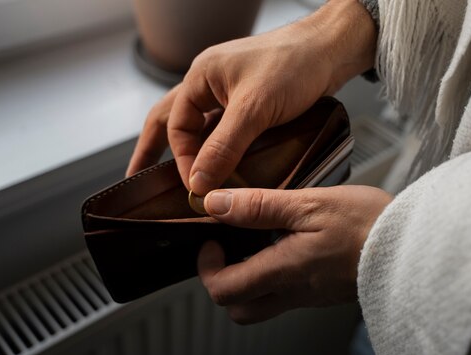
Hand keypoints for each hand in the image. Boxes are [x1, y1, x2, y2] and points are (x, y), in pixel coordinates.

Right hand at [127, 0, 376, 195]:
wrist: (330, 50)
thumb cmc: (294, 64)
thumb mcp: (254, 109)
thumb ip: (224, 146)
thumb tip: (199, 180)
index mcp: (201, 77)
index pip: (176, 128)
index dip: (183, 161)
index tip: (196, 187)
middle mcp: (210, 84)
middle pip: (171, 121)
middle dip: (153, 149)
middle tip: (139, 178)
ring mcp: (229, 93)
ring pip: (198, 126)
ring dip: (187, 150)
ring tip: (176, 176)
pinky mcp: (250, 103)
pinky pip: (223, 129)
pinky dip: (216, 148)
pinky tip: (219, 165)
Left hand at [196, 185, 391, 323]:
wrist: (416, 245)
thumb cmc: (367, 222)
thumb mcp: (310, 204)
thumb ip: (260, 206)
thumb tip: (214, 204)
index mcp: (285, 271)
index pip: (225, 290)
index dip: (207, 268)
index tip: (212, 239)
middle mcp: (295, 292)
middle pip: (240, 309)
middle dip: (223, 280)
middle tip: (228, 246)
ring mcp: (311, 296)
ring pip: (262, 304)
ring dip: (249, 278)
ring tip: (257, 240)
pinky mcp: (325, 292)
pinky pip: (288, 294)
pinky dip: (274, 274)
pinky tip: (287, 242)